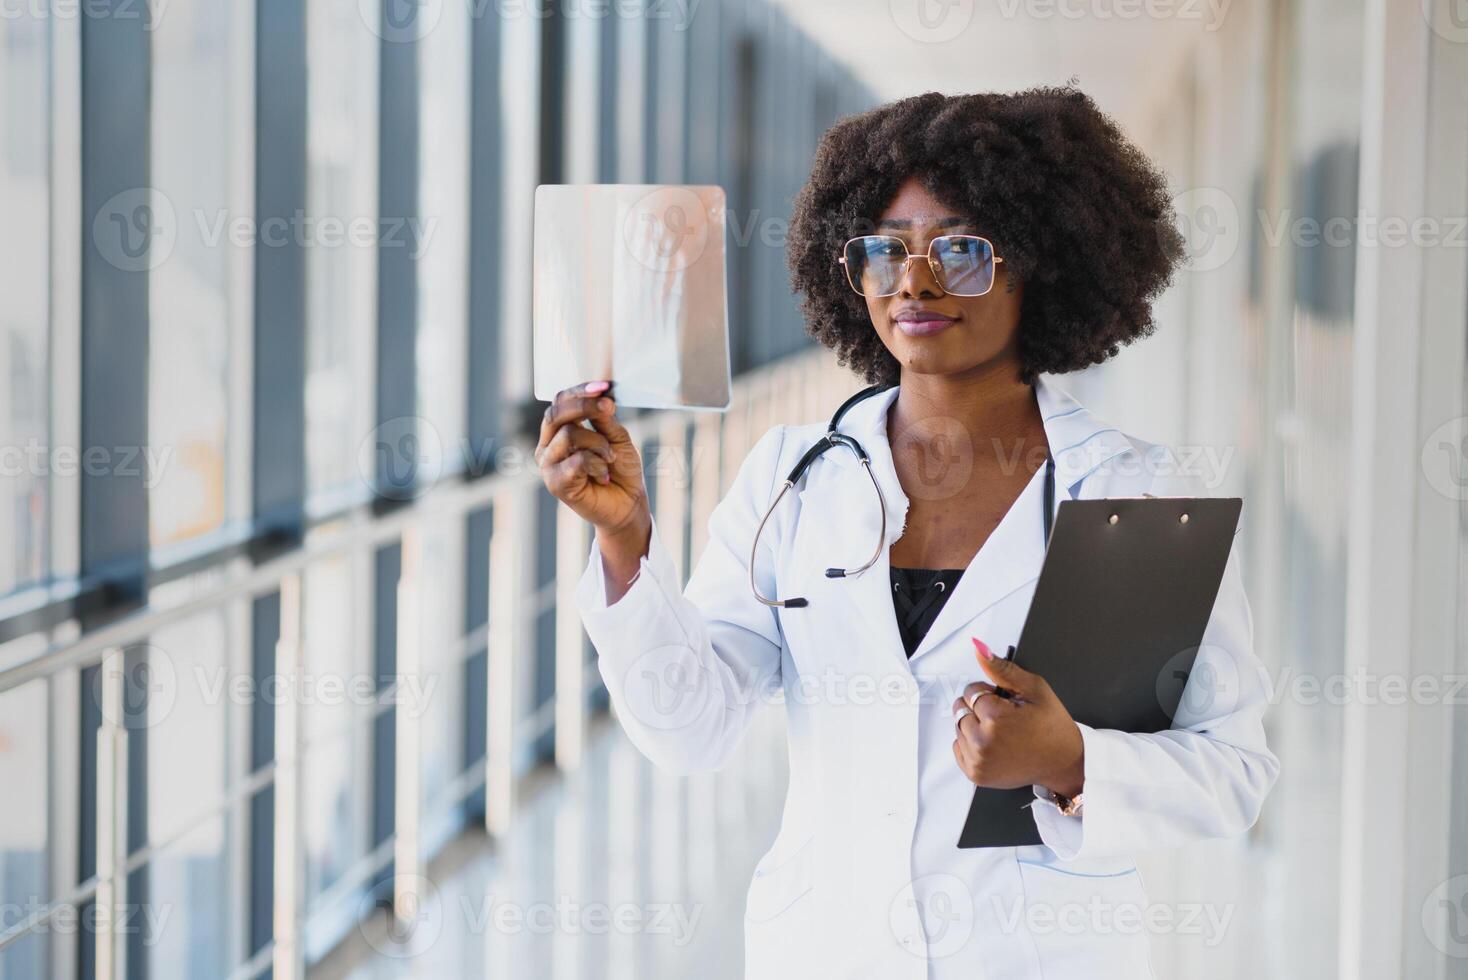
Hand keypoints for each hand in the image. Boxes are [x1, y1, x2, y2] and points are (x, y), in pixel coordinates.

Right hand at [536, 381, 648, 540]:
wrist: (627, 504)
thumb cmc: (620, 470)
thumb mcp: (616, 437)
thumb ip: (604, 418)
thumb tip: (601, 397)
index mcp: (558, 431)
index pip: (560, 401)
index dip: (580, 390)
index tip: (604, 385)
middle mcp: (548, 446)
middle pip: (556, 413)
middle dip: (585, 406)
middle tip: (609, 408)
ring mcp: (548, 465)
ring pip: (569, 434)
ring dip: (598, 443)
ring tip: (610, 458)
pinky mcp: (555, 483)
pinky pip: (577, 459)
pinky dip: (597, 463)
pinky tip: (604, 475)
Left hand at [951, 638, 1085, 797]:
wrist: (1063, 763)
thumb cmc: (1052, 726)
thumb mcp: (1034, 689)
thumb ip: (1003, 668)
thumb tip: (980, 649)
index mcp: (996, 719)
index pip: (972, 691)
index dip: (990, 694)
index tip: (1006, 704)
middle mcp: (983, 742)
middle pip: (962, 709)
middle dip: (979, 709)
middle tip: (1005, 719)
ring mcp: (978, 761)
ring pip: (959, 728)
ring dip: (975, 726)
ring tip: (1002, 733)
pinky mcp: (976, 774)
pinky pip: (958, 747)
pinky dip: (971, 744)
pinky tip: (994, 745)